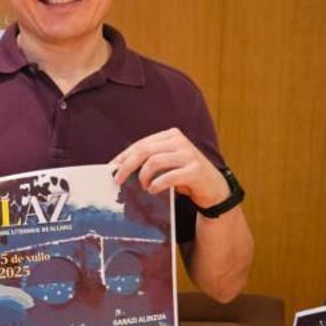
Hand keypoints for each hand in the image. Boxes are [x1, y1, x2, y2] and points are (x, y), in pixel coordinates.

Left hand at [111, 128, 228, 207]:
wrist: (213, 188)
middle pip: (144, 151)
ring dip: (143, 177)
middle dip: (127, 166)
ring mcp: (189, 155)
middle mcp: (180, 141)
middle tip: (118, 180)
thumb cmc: (185, 176)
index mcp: (171, 135)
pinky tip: (153, 190)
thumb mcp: (167, 164)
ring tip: (143, 187)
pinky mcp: (195, 170)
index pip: (141, 144)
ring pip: (154, 162)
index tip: (111, 168)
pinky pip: (168, 176)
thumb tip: (120, 168)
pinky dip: (157, 185)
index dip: (124, 156)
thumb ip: (149, 161)